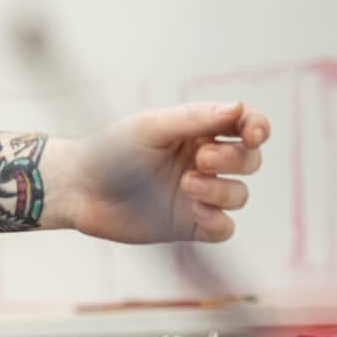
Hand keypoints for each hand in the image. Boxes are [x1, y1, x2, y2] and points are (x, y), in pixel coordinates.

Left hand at [62, 101, 270, 244]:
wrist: (79, 188)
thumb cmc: (109, 150)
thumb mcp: (150, 127)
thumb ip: (194, 118)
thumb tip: (238, 108)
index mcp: (197, 132)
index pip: (244, 126)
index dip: (258, 128)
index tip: (254, 134)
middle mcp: (203, 163)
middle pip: (249, 161)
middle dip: (234, 160)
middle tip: (201, 160)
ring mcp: (199, 196)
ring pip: (239, 194)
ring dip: (221, 190)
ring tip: (187, 185)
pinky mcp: (189, 225)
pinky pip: (224, 228)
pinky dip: (218, 221)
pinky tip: (196, 212)